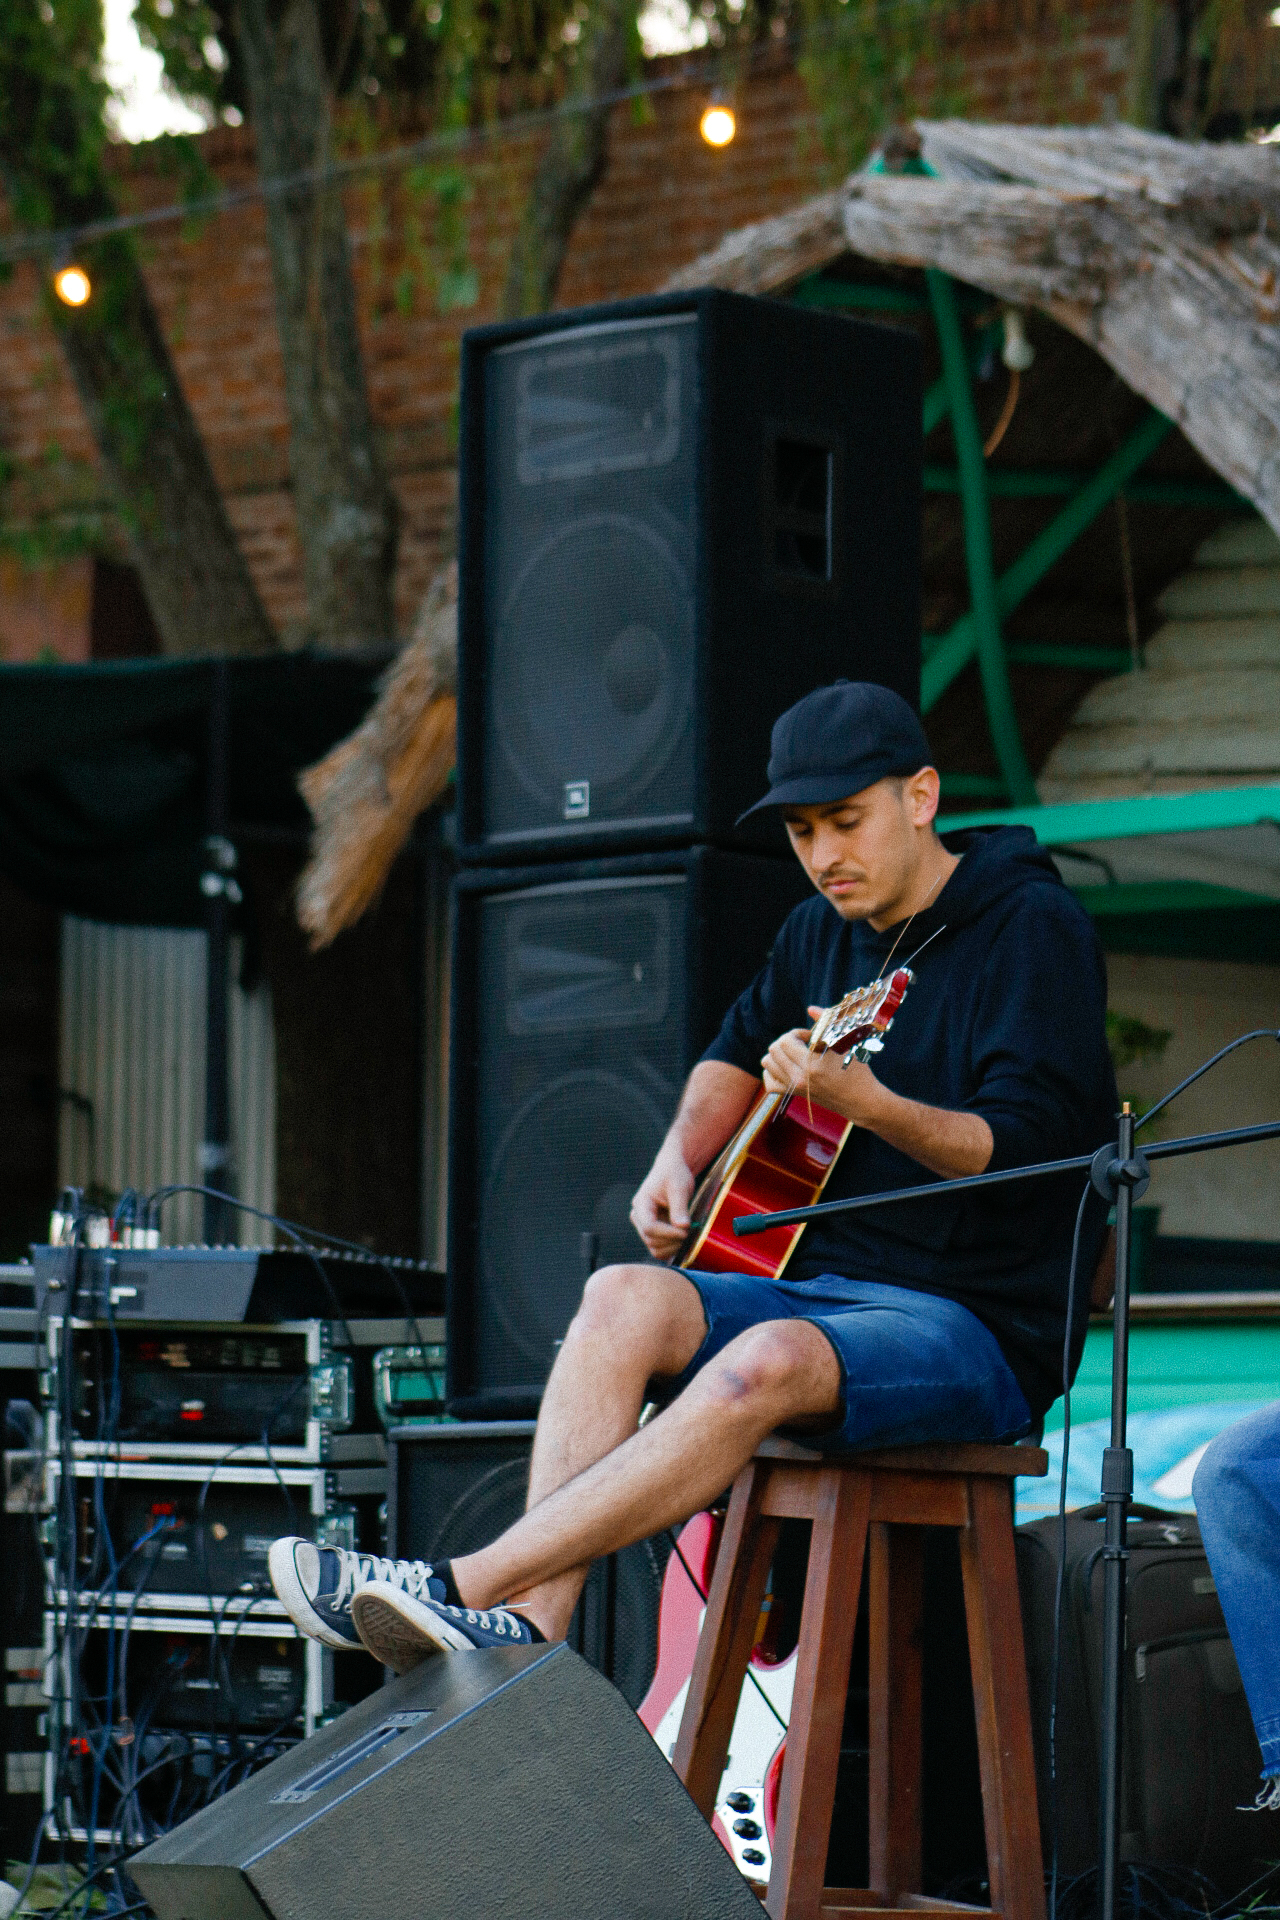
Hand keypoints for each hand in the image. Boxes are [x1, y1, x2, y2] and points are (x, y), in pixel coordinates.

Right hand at [630, 1143, 695, 1261]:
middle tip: (691, 1233)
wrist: (672, 1171)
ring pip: (655, 1248)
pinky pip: (660, 1249)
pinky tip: (684, 1241)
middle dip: (672, 1241)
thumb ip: (679, 1207)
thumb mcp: (679, 1187)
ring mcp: (645, 1226)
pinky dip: (672, 1249)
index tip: (686, 1231)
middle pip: (651, 1240)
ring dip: (673, 1247)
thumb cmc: (673, 1174)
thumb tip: (682, 1227)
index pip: (649, 1227)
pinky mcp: (654, 1232)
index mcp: (641, 1204)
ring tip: (689, 1236)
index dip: (668, 1233)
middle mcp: (639, 1217)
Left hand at [761, 1014, 885, 1127]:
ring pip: (767, 1063)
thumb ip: (826, 1023)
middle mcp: (800, 1078)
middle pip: (774, 1050)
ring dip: (778, 1053)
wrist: (860, 1100)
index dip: (796, 1033)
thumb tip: (810, 1008)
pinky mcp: (794, 1095)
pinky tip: (786, 1066)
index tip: (809, 1036)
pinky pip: (770, 1083)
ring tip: (795, 1053)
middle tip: (802, 1044)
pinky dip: (772, 1072)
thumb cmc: (855, 1070)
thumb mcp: (843, 1044)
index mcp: (812, 1065)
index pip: (786, 1041)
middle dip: (786, 1041)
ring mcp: (795, 1088)